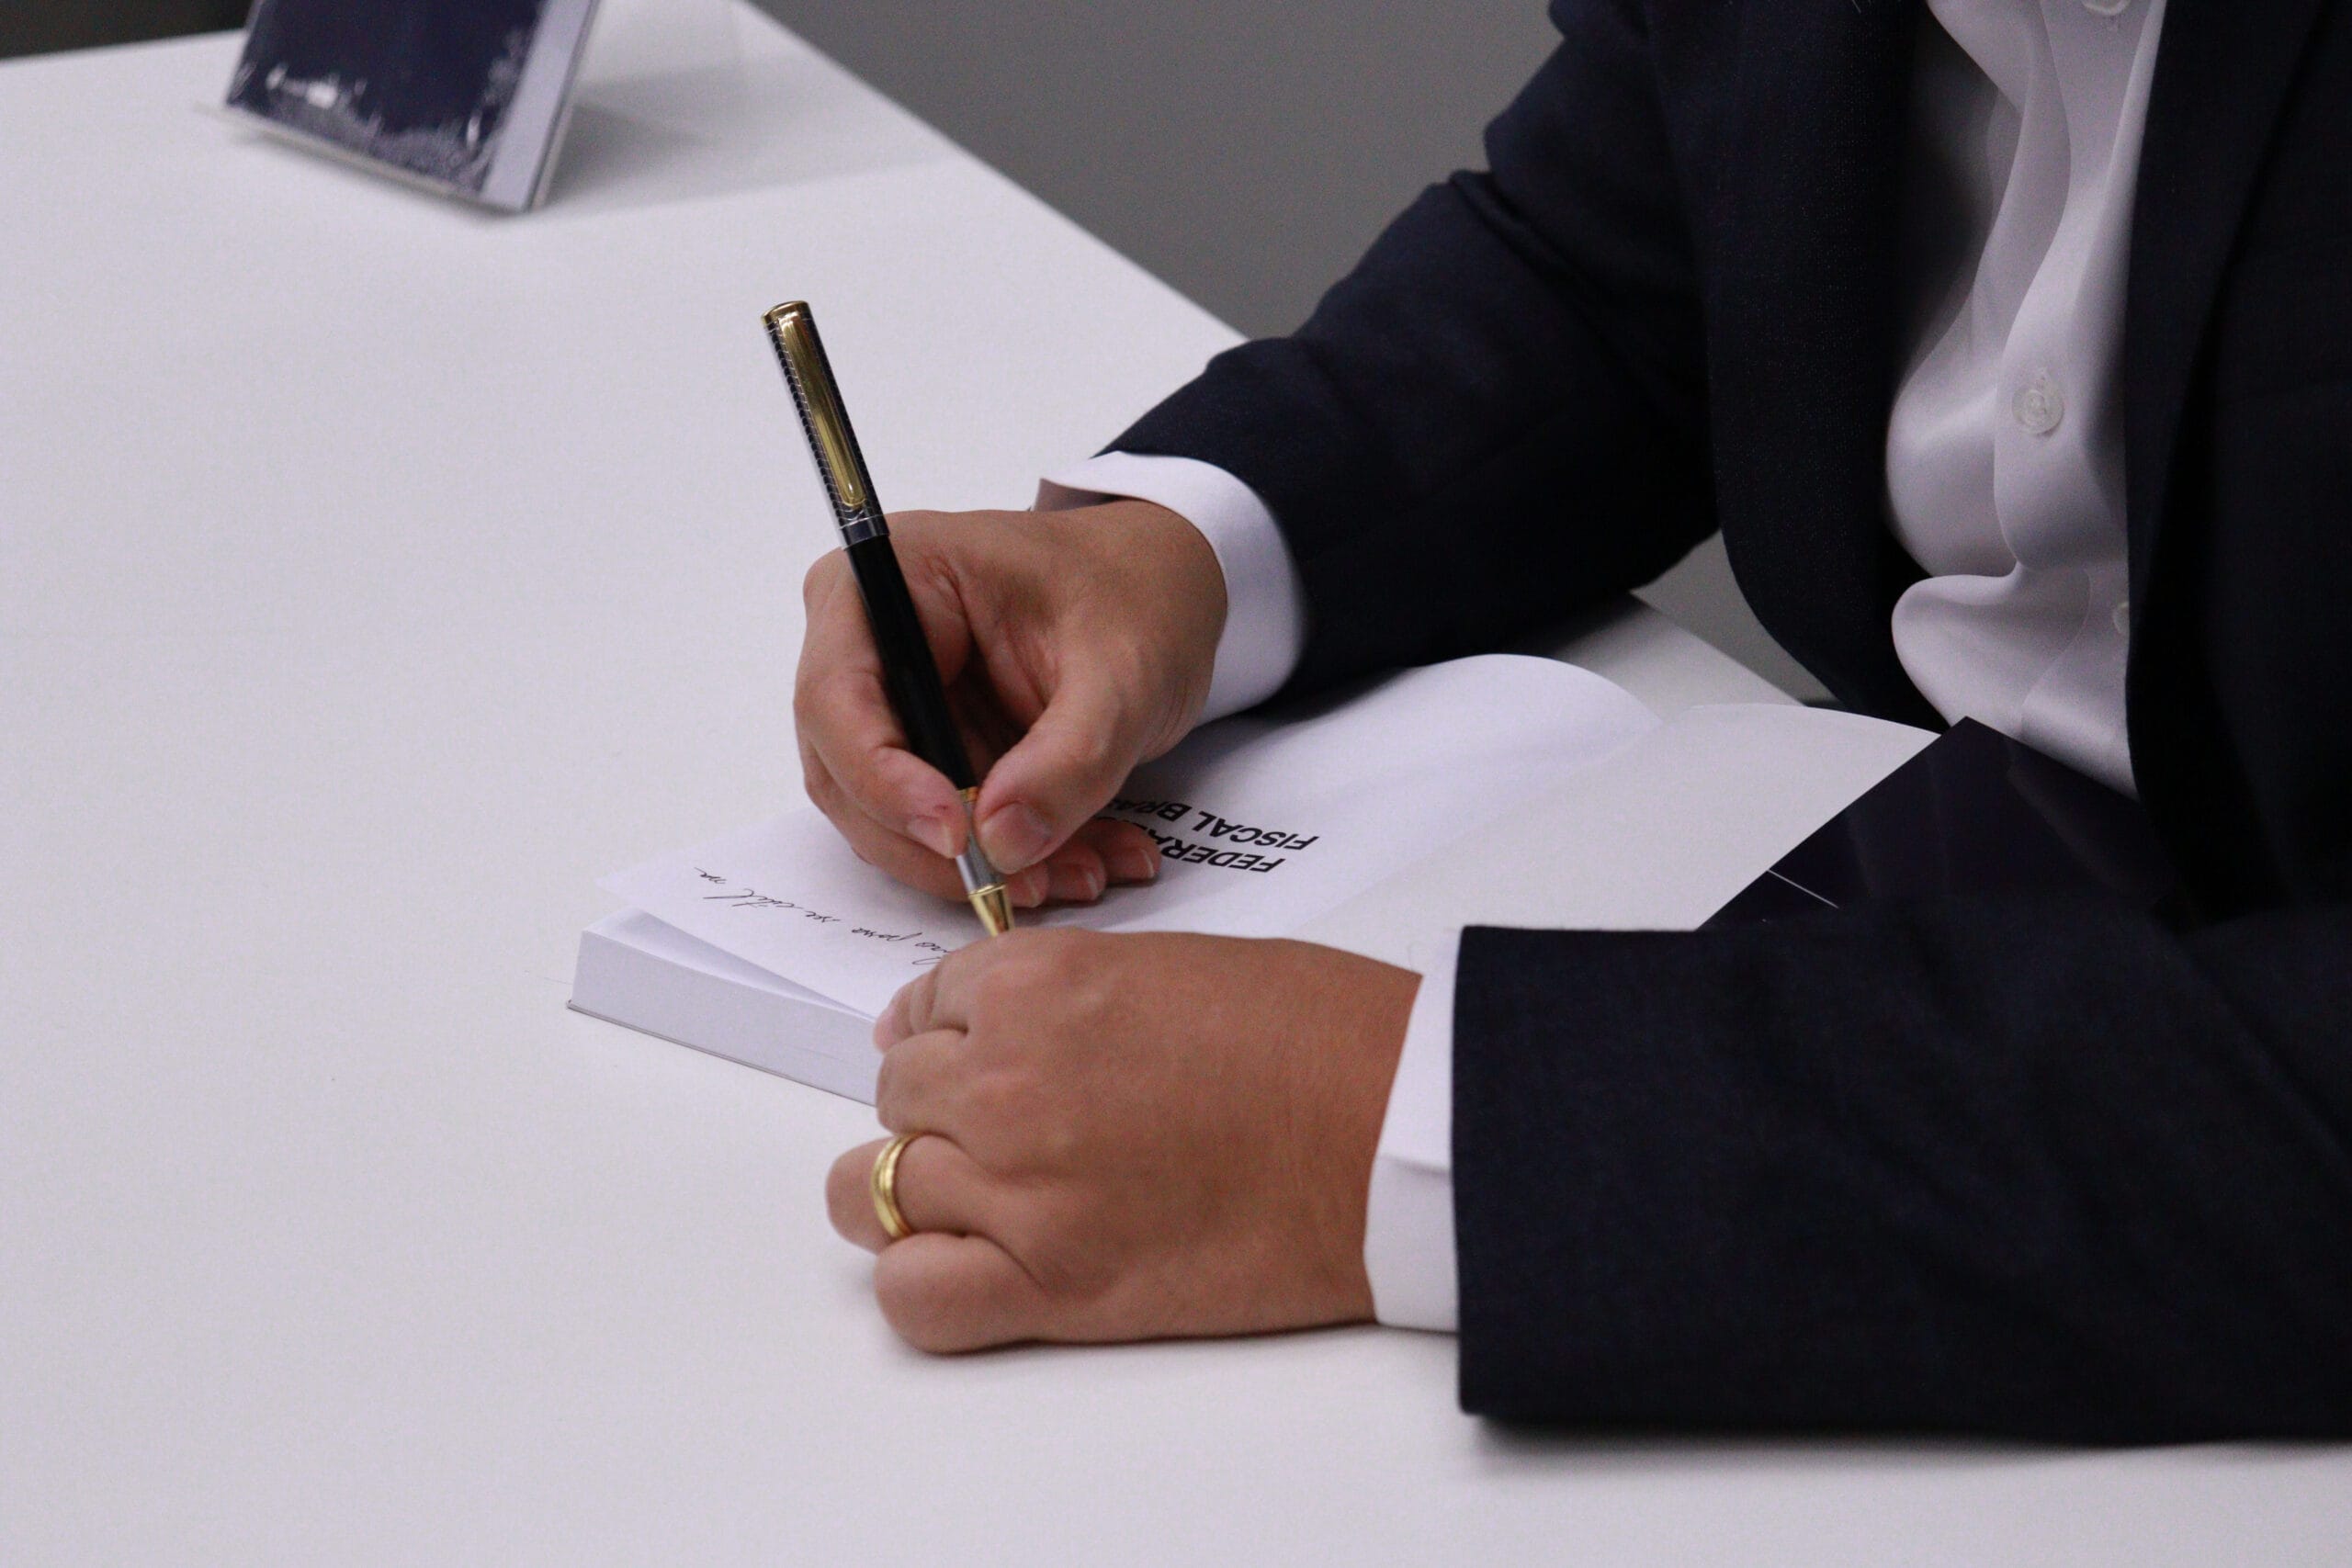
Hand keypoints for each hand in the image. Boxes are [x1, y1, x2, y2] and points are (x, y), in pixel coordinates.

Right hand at [794, 500, 1224, 909]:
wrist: (1167, 590)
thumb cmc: (1137, 593)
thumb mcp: (1125, 670)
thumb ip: (1069, 755)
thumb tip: (1002, 840)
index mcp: (893, 576)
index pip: (838, 697)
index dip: (883, 780)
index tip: (956, 835)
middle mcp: (869, 640)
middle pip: (850, 773)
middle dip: (939, 845)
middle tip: (1025, 882)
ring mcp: (894, 702)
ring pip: (895, 818)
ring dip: (985, 862)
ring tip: (1083, 869)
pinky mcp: (929, 751)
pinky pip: (945, 826)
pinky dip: (1012, 856)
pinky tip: (1084, 858)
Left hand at [825, 929, 1421, 1350]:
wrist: (1397, 1129)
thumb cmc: (1319, 1036)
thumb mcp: (1168, 964)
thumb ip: (1059, 992)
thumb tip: (978, 1018)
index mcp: (1036, 985)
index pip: (923, 1008)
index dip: (950, 1036)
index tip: (976, 1056)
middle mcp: (1005, 1080)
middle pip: (897, 1099)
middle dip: (942, 1110)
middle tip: (1015, 1129)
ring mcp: (1021, 1188)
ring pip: (874, 1191)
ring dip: (920, 1191)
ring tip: (990, 1199)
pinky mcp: (1056, 1286)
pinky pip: (916, 1296)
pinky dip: (925, 1283)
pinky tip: (977, 1267)